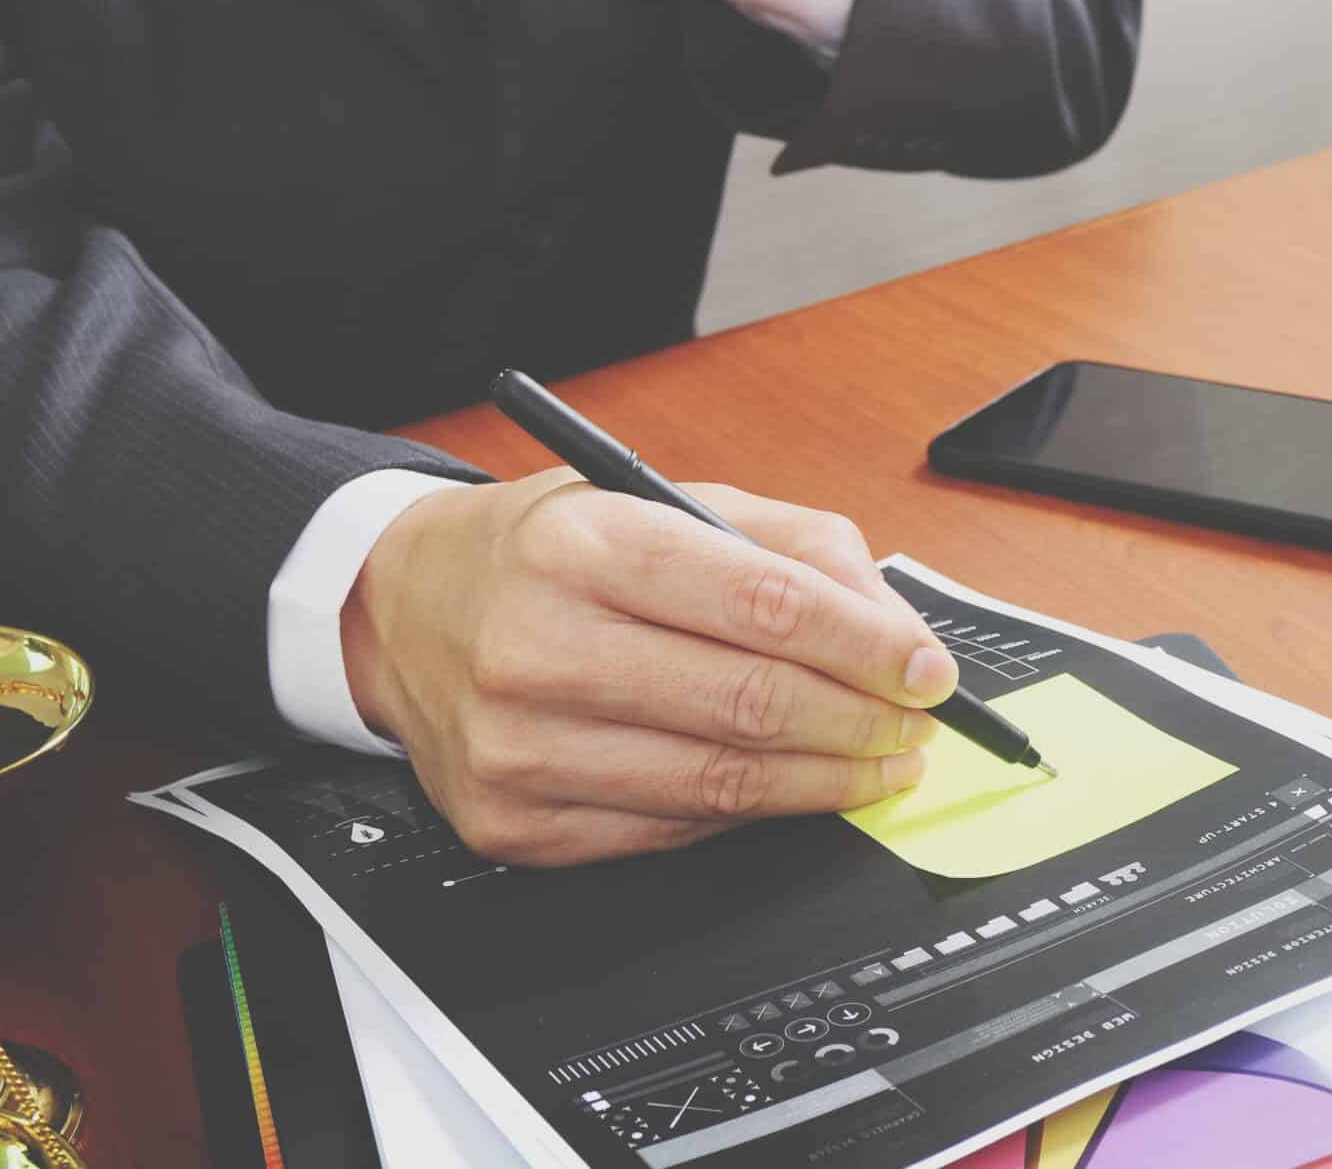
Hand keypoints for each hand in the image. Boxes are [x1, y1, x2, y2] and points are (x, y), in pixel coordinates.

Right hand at [340, 469, 959, 865]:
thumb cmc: (547, 550)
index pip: (762, 604)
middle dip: (860, 722)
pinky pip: (668, 833)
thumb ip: (793, 550)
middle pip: (749, 704)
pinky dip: (746, 815)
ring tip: (877, 765)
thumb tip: (896, 631)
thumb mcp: (662, 500)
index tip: (927, 671)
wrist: (404, 607)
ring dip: (824, 782)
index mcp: (582, 545)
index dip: (866, 646)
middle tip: (916, 725)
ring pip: (718, 785)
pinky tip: (784, 788)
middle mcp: (538, 645)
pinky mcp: (512, 821)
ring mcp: (517, 746)